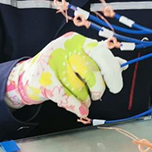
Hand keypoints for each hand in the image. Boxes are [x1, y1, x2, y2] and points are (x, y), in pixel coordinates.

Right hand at [4, 32, 126, 117]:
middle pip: (92, 72)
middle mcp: (65, 48)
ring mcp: (52, 62)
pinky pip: (66, 97)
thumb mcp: (79, 59)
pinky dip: (76, 106)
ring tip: (80, 98)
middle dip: (99, 88)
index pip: (102, 53)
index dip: (112, 71)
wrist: (28, 76)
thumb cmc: (59, 68)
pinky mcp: (43, 79)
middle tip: (97, 95)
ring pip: (80, 88)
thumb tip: (122, 63)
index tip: (116, 87)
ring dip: (84, 98)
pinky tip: (81, 110)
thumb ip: (99, 61)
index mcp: (77, 41)